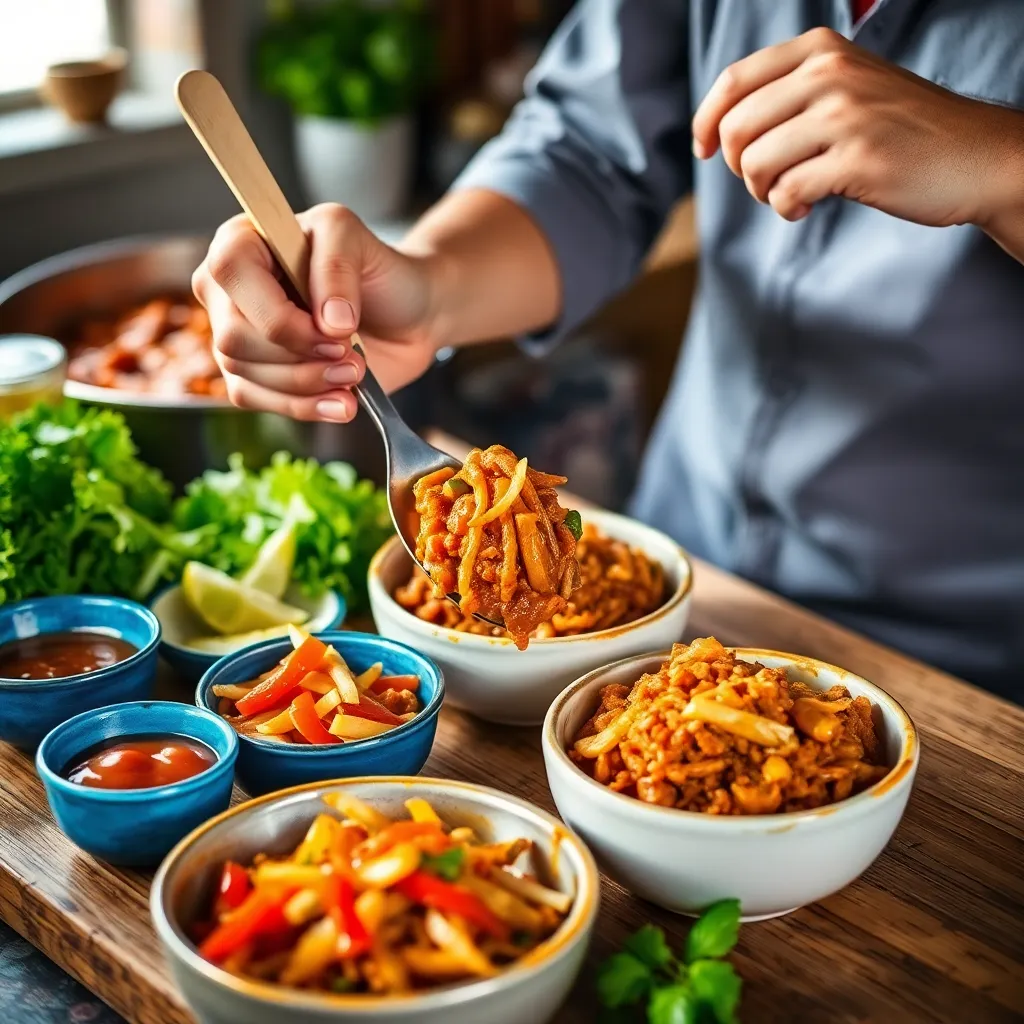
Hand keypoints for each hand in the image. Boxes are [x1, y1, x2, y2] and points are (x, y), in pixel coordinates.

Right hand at [192, 204, 442, 421]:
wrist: (408, 314)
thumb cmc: (378, 269)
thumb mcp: (358, 238)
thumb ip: (336, 264)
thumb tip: (327, 323)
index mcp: (242, 240)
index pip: (230, 273)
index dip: (279, 314)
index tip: (334, 331)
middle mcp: (229, 289)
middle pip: (234, 337)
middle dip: (300, 357)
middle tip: (351, 357)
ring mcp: (238, 335)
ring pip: (245, 374)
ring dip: (308, 383)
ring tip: (354, 374)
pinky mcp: (255, 375)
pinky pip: (257, 401)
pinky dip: (304, 407)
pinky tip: (341, 403)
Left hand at [691, 27, 1023, 229]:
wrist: (973, 156)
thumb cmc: (900, 129)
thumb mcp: (847, 85)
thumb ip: (791, 92)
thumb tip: (719, 128)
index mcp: (821, 50)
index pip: (733, 81)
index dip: (705, 123)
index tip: (705, 150)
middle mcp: (831, 74)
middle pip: (736, 129)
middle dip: (738, 167)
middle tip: (765, 181)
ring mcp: (846, 116)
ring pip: (755, 163)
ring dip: (761, 191)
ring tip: (788, 193)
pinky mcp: (858, 161)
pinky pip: (787, 193)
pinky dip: (786, 209)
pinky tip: (806, 207)